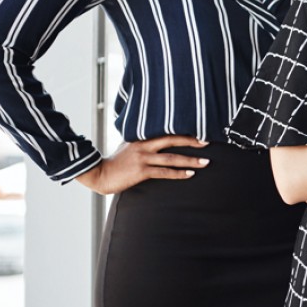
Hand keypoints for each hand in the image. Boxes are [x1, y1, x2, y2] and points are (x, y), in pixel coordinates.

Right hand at [75, 136, 208, 194]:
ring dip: (190, 160)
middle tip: (207, 142)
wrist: (100, 174)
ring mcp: (142, 158)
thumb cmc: (116, 162)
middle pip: (172, 140)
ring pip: (172, 158)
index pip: (166, 132)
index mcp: (142, 138)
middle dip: (192, 141)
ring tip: (205, 162)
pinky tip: (190, 174)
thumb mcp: (128, 146)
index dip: (183, 132)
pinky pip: (164, 172)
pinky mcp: (141, 171)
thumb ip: (143, 142)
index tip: (199, 132)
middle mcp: (144, 145)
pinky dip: (179, 173)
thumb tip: (157, 139)